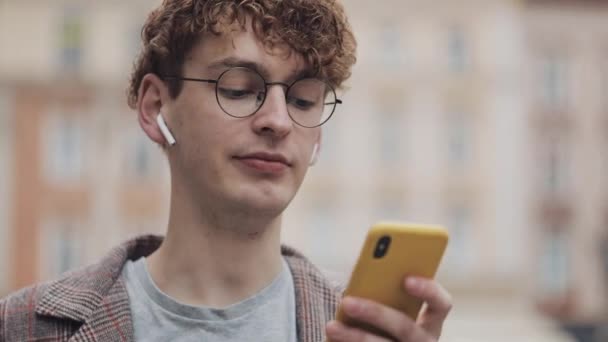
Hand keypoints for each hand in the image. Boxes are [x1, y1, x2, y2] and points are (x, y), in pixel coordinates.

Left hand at [326, 277, 451, 340]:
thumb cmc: (382, 324)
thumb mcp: (391, 309)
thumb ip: (386, 295)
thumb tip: (361, 282)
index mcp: (430, 322)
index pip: (441, 304)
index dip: (428, 290)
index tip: (406, 279)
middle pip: (404, 327)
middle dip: (375, 313)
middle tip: (347, 302)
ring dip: (354, 337)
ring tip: (331, 326)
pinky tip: (331, 341)